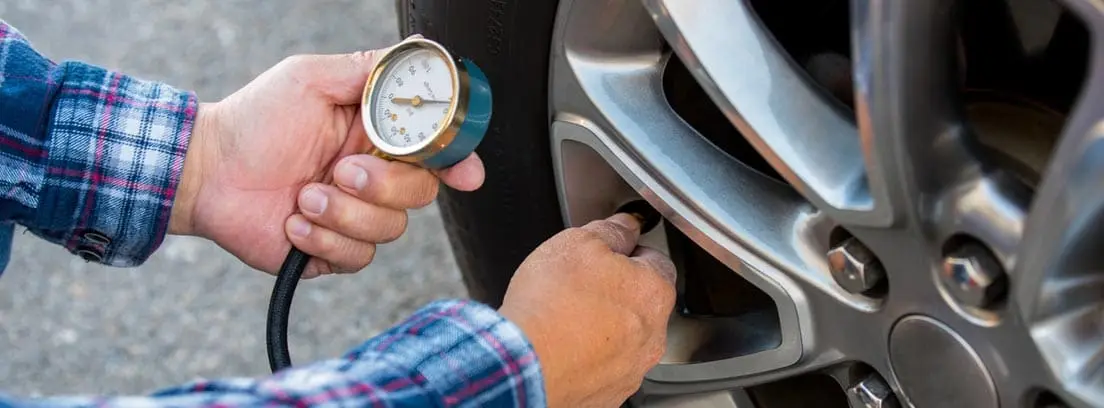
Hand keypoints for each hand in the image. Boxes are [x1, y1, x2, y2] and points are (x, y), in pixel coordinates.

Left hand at [170, 44, 484, 277]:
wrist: (206, 171)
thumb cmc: (254, 121)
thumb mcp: (311, 79)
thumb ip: (368, 70)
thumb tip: (419, 52)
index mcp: (376, 136)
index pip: (435, 149)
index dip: (458, 160)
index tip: (465, 173)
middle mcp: (373, 176)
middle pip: (421, 192)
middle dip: (383, 184)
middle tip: (341, 169)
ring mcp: (356, 216)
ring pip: (390, 228)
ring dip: (342, 213)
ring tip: (302, 196)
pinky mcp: (334, 251)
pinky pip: (357, 256)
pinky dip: (321, 239)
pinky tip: (293, 221)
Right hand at [498, 213, 676, 406]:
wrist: (524, 363)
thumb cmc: (550, 304)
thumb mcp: (578, 242)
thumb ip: (611, 231)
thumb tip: (626, 226)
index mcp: (654, 292)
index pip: (655, 261)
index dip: (628, 253)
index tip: (607, 254)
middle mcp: (653, 335)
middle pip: (641, 303)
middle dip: (616, 292)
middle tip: (580, 286)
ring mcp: (632, 368)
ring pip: (624, 338)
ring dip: (604, 327)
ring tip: (567, 320)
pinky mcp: (610, 393)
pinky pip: (605, 368)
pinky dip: (589, 358)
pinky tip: (565, 347)